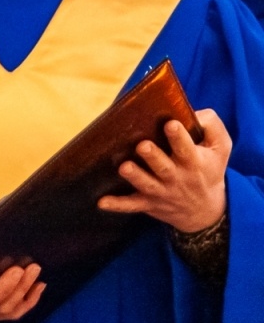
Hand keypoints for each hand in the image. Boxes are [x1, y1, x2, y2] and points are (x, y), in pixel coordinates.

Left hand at [99, 110, 230, 232]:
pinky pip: (132, 205)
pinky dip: (117, 205)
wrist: (207, 210)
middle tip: (143, 145)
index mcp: (194, 162)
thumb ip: (212, 126)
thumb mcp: (220, 148)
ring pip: (147, 185)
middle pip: (164, 168)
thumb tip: (194, 112)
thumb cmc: (208, 167)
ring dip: (135, 177)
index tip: (170, 123)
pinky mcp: (149, 203)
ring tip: (124, 167)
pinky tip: (101, 202)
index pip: (187, 149)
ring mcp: (162, 192)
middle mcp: (177, 178)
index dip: (179, 137)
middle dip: (153, 157)